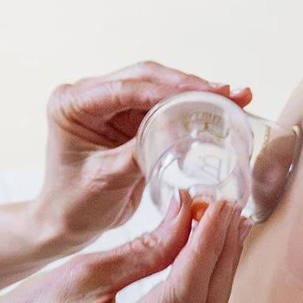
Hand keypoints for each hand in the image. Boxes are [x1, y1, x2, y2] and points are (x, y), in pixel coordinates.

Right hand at [0, 195, 245, 302]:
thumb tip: (188, 214)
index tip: (220, 205)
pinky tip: (204, 262)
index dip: (209, 244)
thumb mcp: (82, 274)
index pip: (185, 292)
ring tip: (224, 229)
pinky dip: (200, 296)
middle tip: (231, 210)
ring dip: (218, 275)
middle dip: (224, 257)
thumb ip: (144, 250)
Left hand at [30, 63, 250, 248]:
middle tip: (226, 93)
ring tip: (234, 98)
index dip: (167, 90)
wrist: (68, 223)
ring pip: (159, 89)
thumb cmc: (75, 204)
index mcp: (71, 103)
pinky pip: (164, 107)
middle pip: (145, 79)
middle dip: (188, 86)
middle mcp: (89, 96)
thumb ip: (137, 153)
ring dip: (195, 94)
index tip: (204, 94)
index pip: (126, 88)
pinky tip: (220, 110)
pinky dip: (190, 110)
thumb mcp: (106, 179)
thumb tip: (179, 133)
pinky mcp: (128, 118)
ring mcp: (110, 105)